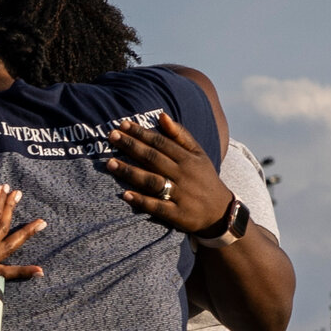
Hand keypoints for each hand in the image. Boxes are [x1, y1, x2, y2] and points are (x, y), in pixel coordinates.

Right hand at [0, 188, 46, 292]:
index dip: (1, 198)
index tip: (5, 188)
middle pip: (3, 226)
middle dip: (11, 208)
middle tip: (17, 195)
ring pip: (10, 246)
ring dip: (26, 234)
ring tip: (41, 223)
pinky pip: (5, 275)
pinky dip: (23, 273)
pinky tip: (39, 271)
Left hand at [99, 114, 230, 236]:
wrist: (220, 211)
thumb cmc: (203, 178)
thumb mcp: (198, 155)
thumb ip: (180, 136)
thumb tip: (161, 116)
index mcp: (187, 158)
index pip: (161, 143)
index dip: (141, 133)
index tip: (123, 125)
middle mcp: (183, 174)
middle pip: (153, 158)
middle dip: (132, 146)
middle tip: (111, 136)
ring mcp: (180, 194)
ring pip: (152, 181)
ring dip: (130, 172)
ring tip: (109, 163)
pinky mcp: (176, 214)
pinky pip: (157, 206)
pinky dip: (141, 201)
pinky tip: (125, 195)